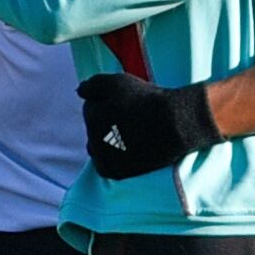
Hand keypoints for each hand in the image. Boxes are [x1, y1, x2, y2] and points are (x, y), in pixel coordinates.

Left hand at [78, 72, 222, 179]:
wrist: (174, 124)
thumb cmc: (147, 100)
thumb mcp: (118, 82)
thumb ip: (93, 84)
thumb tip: (79, 91)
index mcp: (91, 115)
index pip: (91, 107)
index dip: (107, 103)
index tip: (126, 104)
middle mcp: (92, 137)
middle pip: (93, 128)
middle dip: (105, 122)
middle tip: (130, 119)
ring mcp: (102, 156)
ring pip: (98, 147)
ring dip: (107, 141)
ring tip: (129, 134)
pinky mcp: (114, 172)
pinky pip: (105, 165)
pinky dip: (111, 158)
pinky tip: (126, 150)